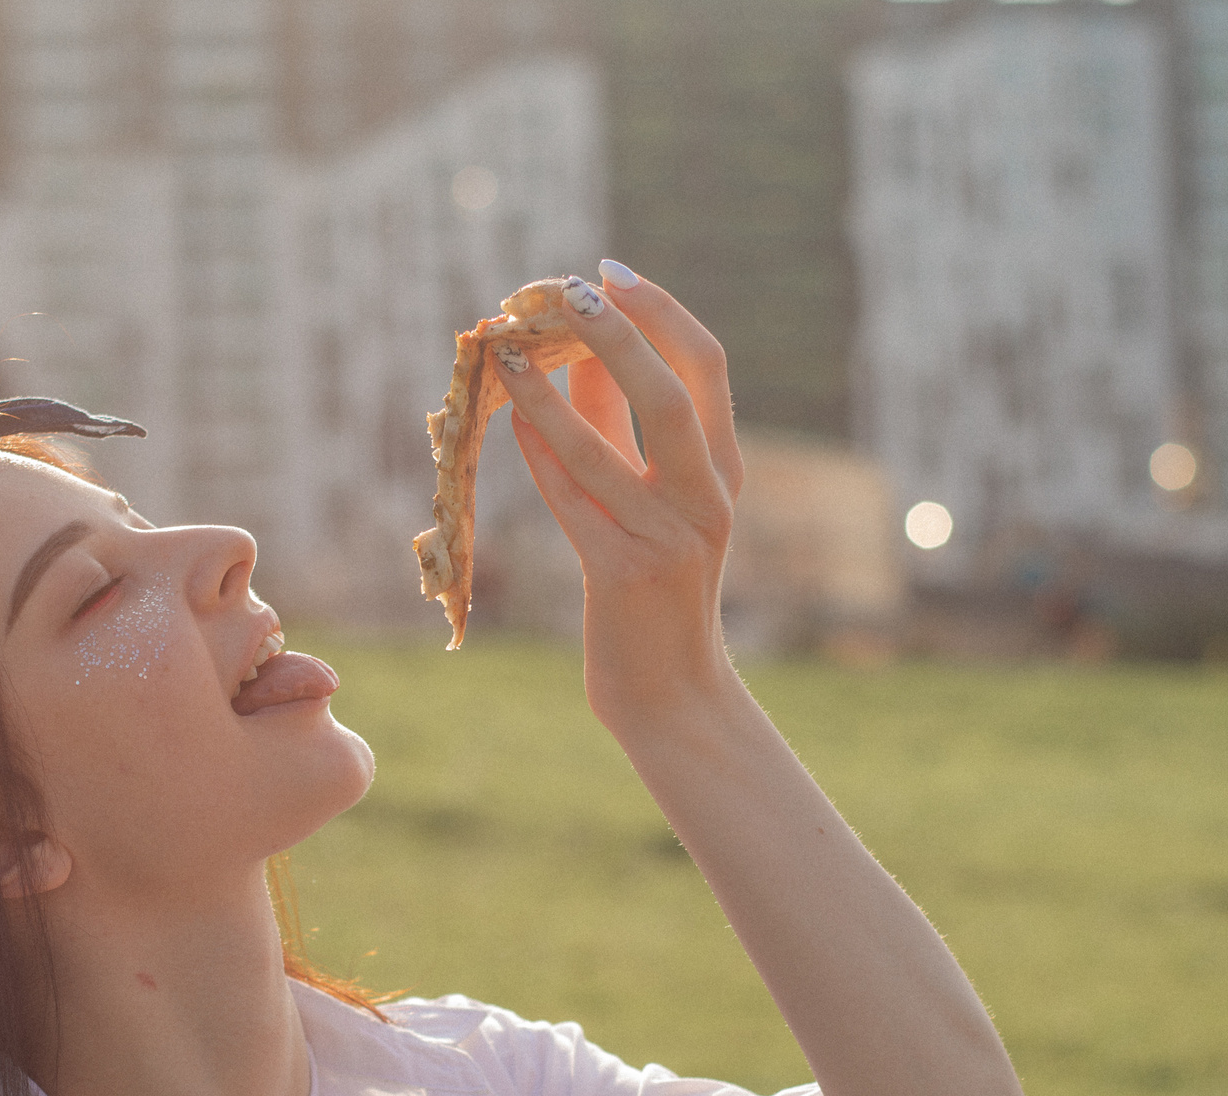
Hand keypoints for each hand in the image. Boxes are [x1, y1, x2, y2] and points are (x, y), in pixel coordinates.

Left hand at [494, 266, 745, 738]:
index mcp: (723, 468)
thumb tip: (580, 347)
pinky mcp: (624, 573)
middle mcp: (708, 497)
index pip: (706, 365)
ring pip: (602, 447)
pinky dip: (539, 454)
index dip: (659, 311)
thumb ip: (621, 425)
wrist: (671, 691)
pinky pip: (572, 500)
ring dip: (546, 393)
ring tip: (505, 353)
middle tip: (564, 291)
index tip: (608, 273)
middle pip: (668, 393)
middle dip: (615, 334)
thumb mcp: (654, 497)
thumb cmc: (656, 584)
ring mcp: (670, 537)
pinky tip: (509, 419)